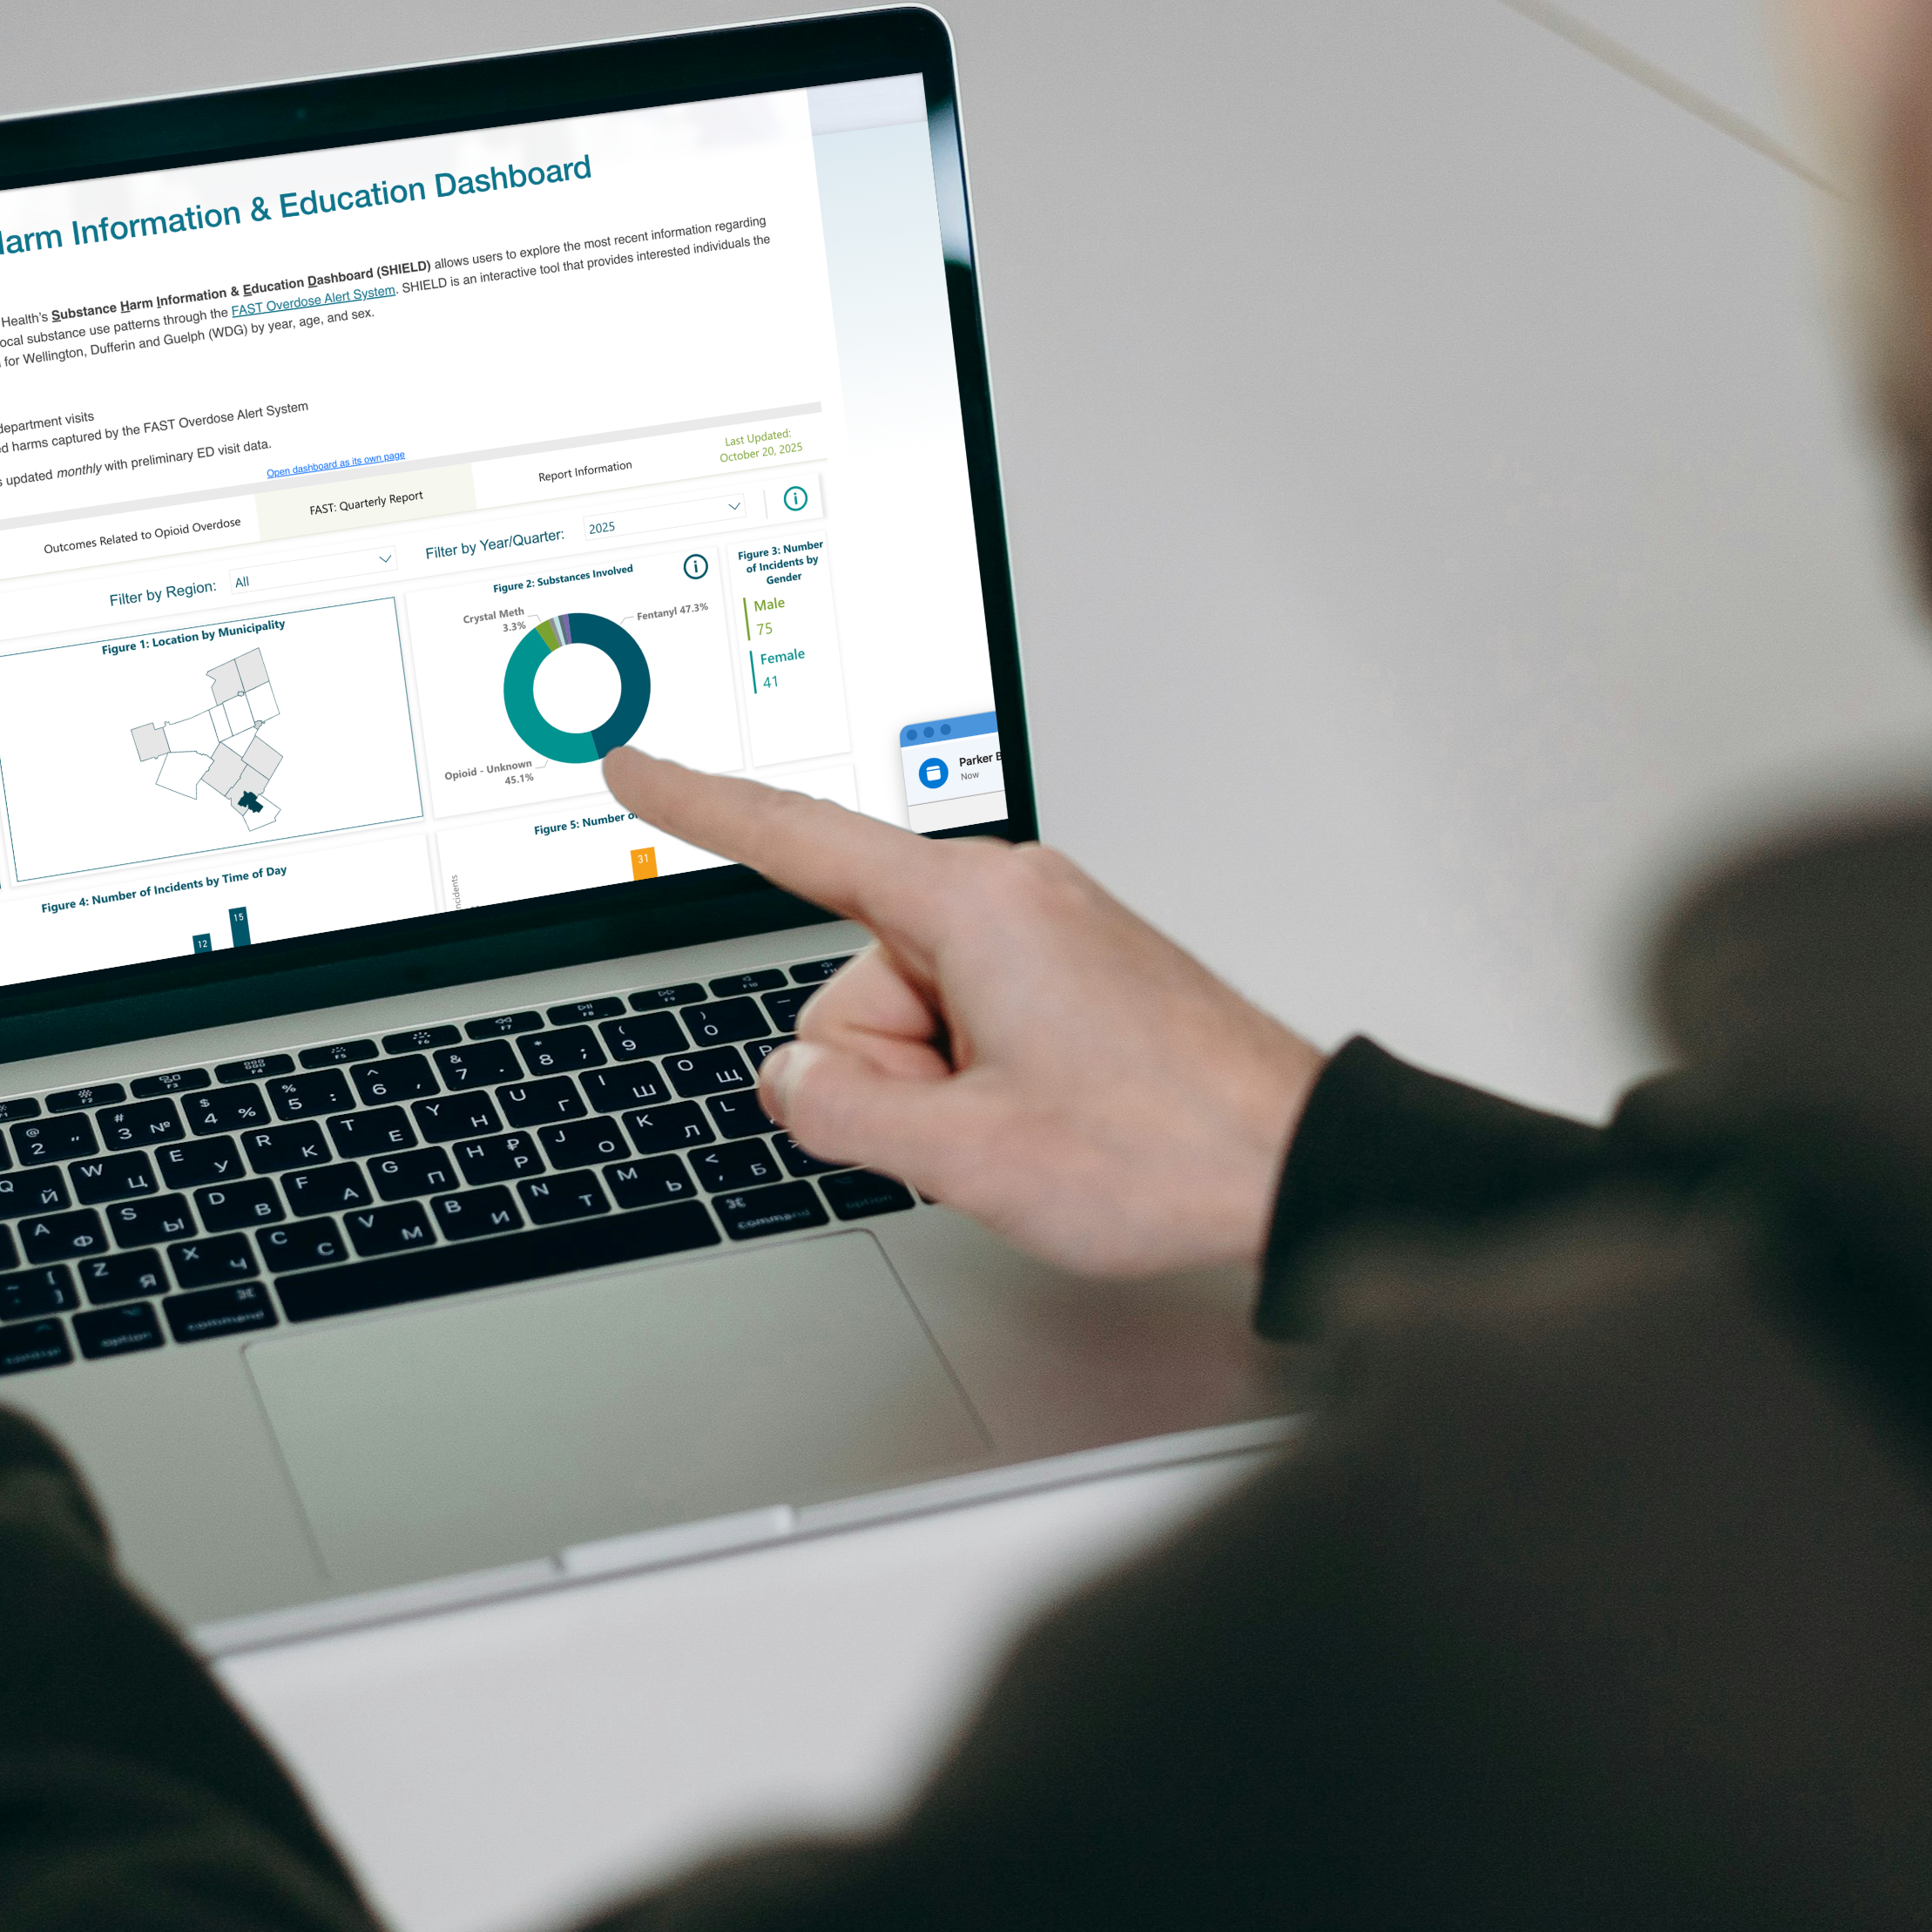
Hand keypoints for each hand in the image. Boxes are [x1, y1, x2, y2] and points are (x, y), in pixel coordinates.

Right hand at [606, 750, 1324, 1276]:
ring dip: (944, 1089)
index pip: (800, 841)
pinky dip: (981, 1079)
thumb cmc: (1168, 1147)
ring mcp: (1044, 932)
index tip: (636, 766)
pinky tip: (1052, 1117)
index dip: (702, 806)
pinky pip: (969, 1020)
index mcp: (975, 905)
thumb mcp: (969, 1153)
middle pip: (855, 981)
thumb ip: (844, 1108)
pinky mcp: (1068, 971)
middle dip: (889, 1071)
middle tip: (982, 1129)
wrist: (1295, 1165)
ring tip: (1037, 1127)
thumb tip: (796, 1077)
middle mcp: (1010, 896)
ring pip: (911, 1015)